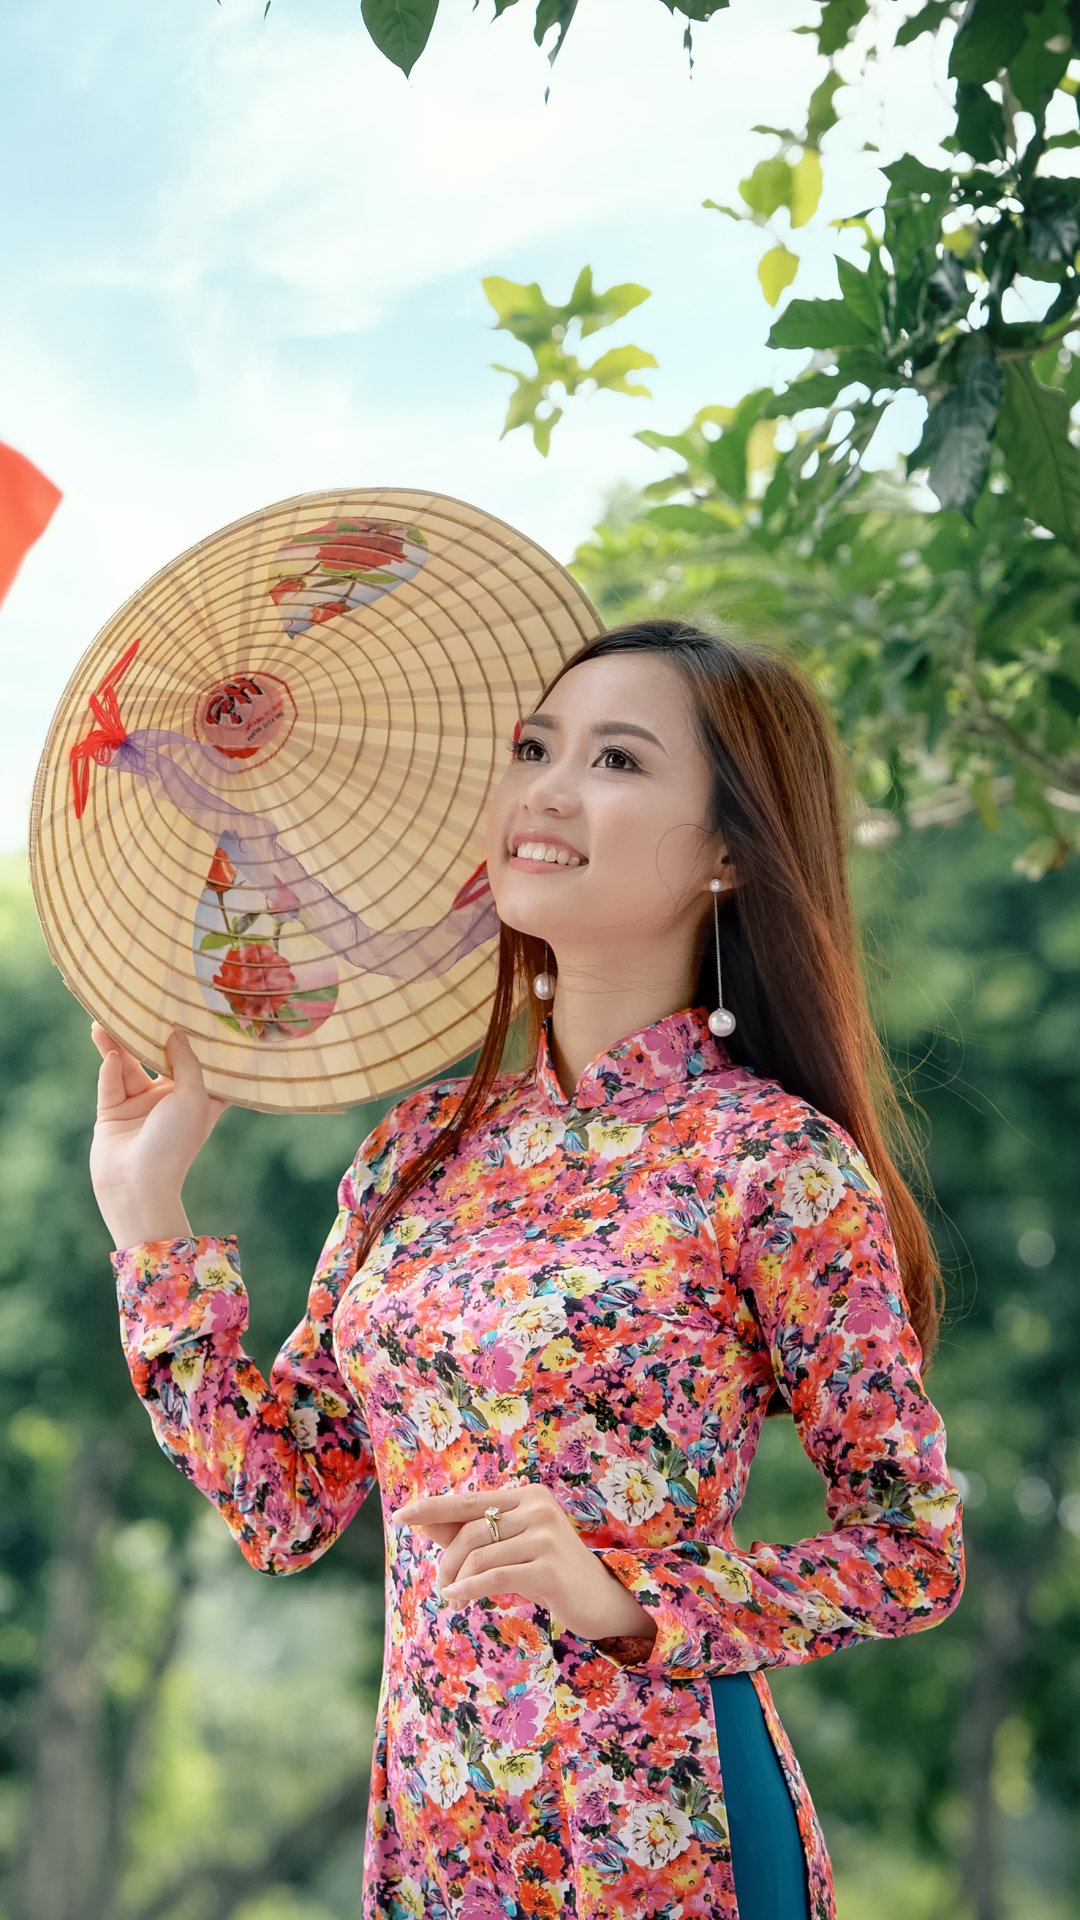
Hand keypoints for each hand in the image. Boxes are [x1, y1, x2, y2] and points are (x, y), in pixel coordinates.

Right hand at [88, 1020, 230, 1233]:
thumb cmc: (175, 1143)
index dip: (196, 1040)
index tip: (193, 1009)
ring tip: (102, 1022)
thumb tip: (178, 1033)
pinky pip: (110, 1084)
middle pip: (156, 1059)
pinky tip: (109, 1057)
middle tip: (136, 1006)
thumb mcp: (193, 1097)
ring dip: (115, 1046)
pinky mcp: (112, 1112)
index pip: (198, 1063)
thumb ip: (187, 1062)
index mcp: (196, 1098)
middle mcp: (168, 1099)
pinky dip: (109, 1070)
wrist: (137, 1185)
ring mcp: (139, 1106)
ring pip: (126, 1067)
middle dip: (145, 1035)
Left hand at [388, 1480, 657, 1644]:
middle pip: (470, 1531)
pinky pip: (493, 1576)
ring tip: (452, 1596)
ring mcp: (546, 1536)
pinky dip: (469, 1589)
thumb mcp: (511, 1547)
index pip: (469, 1500)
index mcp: (528, 1495)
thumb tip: (424, 1522)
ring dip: (456, 1580)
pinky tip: (458, 1599)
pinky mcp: (549, 1567)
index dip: (432, 1508)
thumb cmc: (550, 1571)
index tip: (400, 1516)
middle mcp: (538, 1508)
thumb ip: (472, 1533)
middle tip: (442, 1586)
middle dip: (447, 1561)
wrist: (602, 1600)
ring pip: (479, 1555)